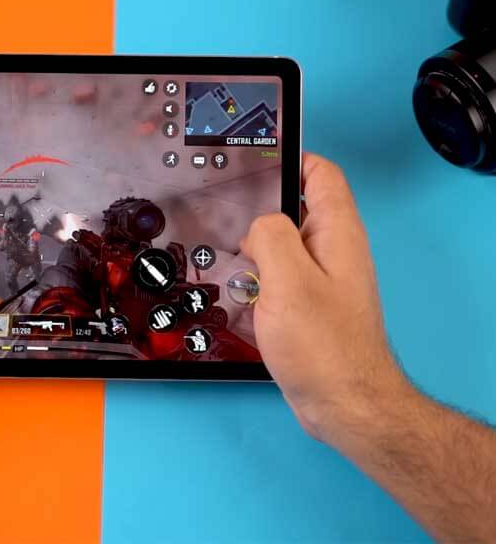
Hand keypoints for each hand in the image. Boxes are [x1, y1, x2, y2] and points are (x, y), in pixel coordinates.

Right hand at [241, 153, 410, 441]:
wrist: (342, 404)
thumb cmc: (322, 345)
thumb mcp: (288, 280)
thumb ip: (270, 236)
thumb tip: (257, 226)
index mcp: (337, 232)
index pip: (320, 173)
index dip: (288, 158)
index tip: (250, 162)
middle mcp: (333, 250)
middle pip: (295, 207)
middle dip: (258, 208)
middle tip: (220, 212)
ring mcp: (321, 278)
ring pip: (281, 245)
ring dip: (252, 248)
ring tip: (220, 253)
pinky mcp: (307, 304)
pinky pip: (277, 276)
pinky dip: (255, 277)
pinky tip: (234, 289)